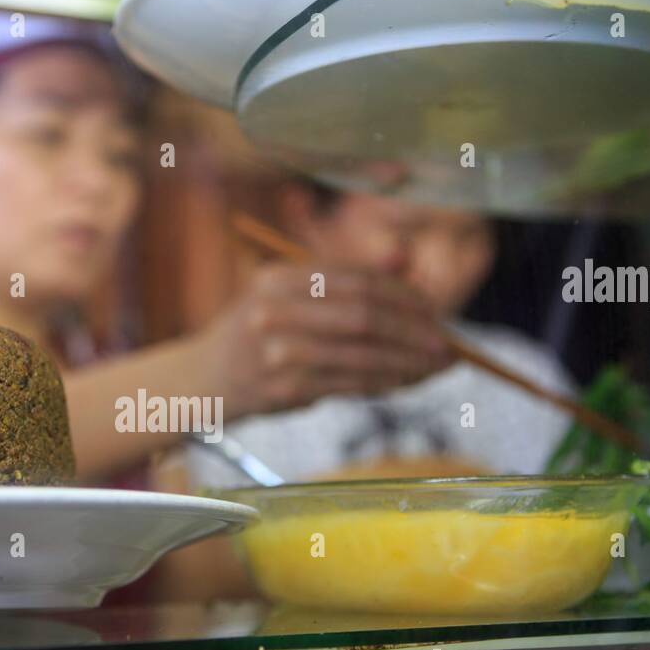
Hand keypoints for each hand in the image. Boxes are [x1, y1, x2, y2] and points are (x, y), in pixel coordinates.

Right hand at [196, 262, 453, 417]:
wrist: (201, 380)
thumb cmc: (255, 334)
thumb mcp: (288, 294)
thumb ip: (342, 279)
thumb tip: (404, 262)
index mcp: (279, 277)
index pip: (356, 280)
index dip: (403, 294)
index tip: (435, 309)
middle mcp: (275, 310)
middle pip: (363, 316)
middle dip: (414, 330)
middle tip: (448, 343)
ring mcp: (277, 351)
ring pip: (361, 354)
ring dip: (408, 362)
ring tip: (438, 367)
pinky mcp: (284, 388)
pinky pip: (350, 384)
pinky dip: (386, 383)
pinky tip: (408, 382)